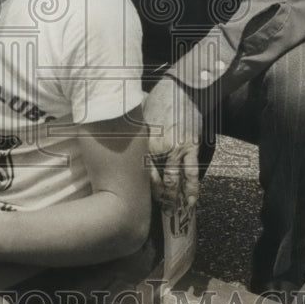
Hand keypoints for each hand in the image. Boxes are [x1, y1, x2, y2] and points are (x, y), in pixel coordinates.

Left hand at [142, 77, 201, 210]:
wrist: (181, 89)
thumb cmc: (157, 101)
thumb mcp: (138, 117)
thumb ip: (131, 135)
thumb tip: (111, 140)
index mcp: (144, 141)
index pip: (139, 171)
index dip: (137, 188)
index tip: (132, 199)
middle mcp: (160, 148)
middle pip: (156, 179)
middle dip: (155, 198)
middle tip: (151, 213)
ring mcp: (177, 149)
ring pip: (175, 179)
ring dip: (175, 197)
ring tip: (173, 211)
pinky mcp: (192, 147)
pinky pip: (192, 171)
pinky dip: (192, 187)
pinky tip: (191, 201)